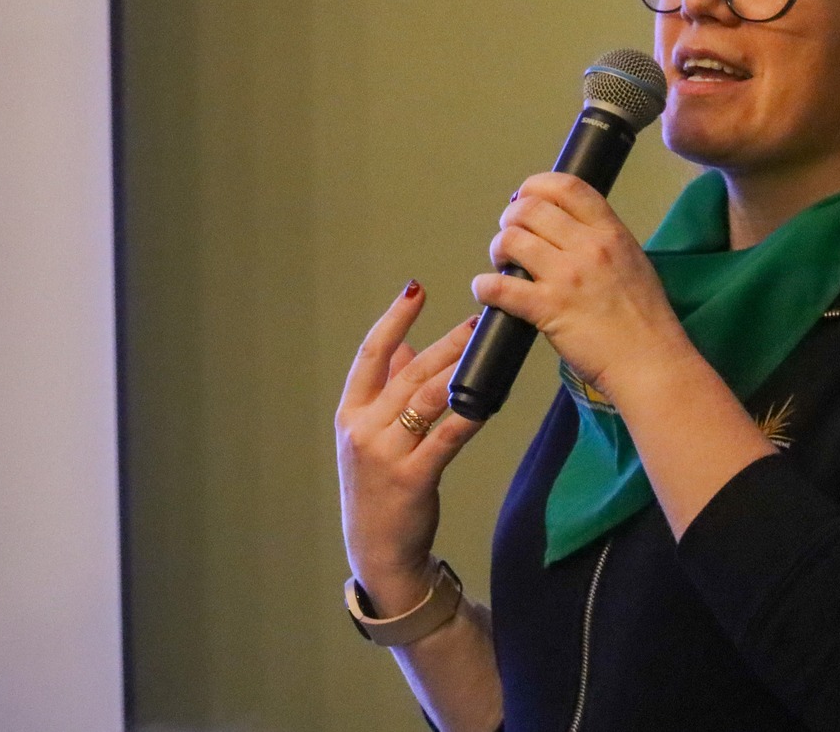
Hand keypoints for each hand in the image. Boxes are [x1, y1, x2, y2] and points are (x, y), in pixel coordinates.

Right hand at [335, 280, 484, 615]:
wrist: (377, 549)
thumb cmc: (378, 490)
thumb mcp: (369, 437)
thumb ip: (385, 392)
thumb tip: (407, 349)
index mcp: (350, 412)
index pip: (369, 355)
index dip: (393, 319)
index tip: (416, 290)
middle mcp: (363, 428)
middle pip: (409, 373)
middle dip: (445, 343)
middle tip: (476, 321)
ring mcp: (385, 453)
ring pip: (429, 400)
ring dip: (461, 371)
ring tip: (487, 352)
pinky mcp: (412, 478)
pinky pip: (447, 437)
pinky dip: (469, 415)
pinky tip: (489, 400)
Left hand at [470, 172, 697, 403]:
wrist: (651, 363)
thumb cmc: (644, 318)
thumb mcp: (632, 261)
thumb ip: (601, 240)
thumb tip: (562, 228)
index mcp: (611, 232)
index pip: (566, 186)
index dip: (535, 186)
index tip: (524, 198)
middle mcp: (588, 246)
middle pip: (530, 209)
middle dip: (510, 220)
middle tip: (511, 240)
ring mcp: (567, 276)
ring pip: (510, 240)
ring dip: (498, 250)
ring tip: (503, 265)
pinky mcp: (547, 308)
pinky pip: (498, 286)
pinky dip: (484, 286)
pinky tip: (487, 290)